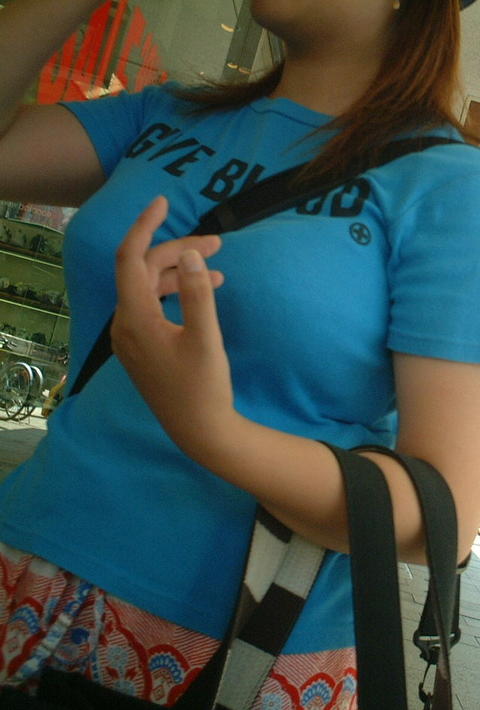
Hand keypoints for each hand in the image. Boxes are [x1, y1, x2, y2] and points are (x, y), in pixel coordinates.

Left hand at [111, 196, 235, 459]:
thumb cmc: (204, 388)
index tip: (163, 201)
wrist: (199, 432)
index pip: (129, 258)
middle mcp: (126, 324)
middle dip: (178, 251)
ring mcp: (132, 337)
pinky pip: (154, 306)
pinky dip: (177, 293)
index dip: (144, 225)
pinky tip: (205, 291)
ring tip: (218, 266)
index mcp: (135, 318)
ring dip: (179, 272)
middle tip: (218, 244)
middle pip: (143, 271)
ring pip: (150, 288)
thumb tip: (190, 253)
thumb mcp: (206, 339)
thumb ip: (198, 294)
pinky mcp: (143, 347)